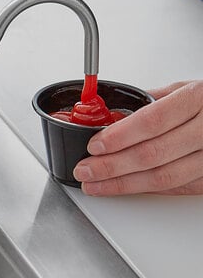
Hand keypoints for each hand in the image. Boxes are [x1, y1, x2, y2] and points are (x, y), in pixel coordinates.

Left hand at [74, 80, 202, 194]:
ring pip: (163, 177)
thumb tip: (111, 115)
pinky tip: (123, 188)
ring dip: (122, 184)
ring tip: (95, 184)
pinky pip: (176, 188)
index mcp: (198, 99)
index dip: (119, 137)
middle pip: (152, 154)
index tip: (94, 146)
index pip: (152, 122)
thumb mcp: (185, 88)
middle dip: (111, 166)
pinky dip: (145, 189)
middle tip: (85, 170)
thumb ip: (150, 102)